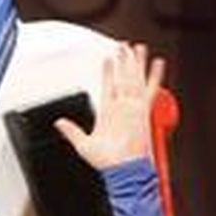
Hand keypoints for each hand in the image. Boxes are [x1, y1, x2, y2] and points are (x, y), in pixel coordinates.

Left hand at [54, 42, 165, 169]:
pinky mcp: (143, 111)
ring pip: (135, 79)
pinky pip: (150, 89)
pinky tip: (157, 63)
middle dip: (123, 62)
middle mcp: (122, 108)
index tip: (107, 60)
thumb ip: (71, 131)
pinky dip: (154, 76)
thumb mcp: (82, 144)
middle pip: (123, 78)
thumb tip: (58, 123)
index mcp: (108, 113)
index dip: (107, 72)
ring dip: (136, 63)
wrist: (124, 168)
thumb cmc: (107, 161)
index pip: (108, 86)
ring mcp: (133, 107)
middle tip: (123, 47)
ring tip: (136, 47)